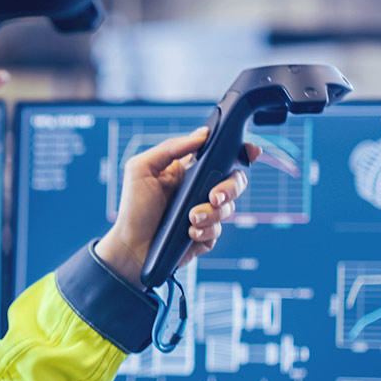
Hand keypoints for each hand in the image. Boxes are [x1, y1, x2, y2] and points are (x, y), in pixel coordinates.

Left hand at [96, 127, 261, 286]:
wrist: (130, 246)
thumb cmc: (133, 207)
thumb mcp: (142, 169)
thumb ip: (170, 148)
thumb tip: (203, 134)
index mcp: (189, 170)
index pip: (222, 156)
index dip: (242, 152)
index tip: (249, 152)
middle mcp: (200, 190)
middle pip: (235, 181)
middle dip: (231, 188)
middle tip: (214, 196)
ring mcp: (205, 212)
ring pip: (228, 208)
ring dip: (211, 213)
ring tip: (190, 218)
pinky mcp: (206, 234)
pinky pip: (218, 230)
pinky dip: (205, 231)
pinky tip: (189, 232)